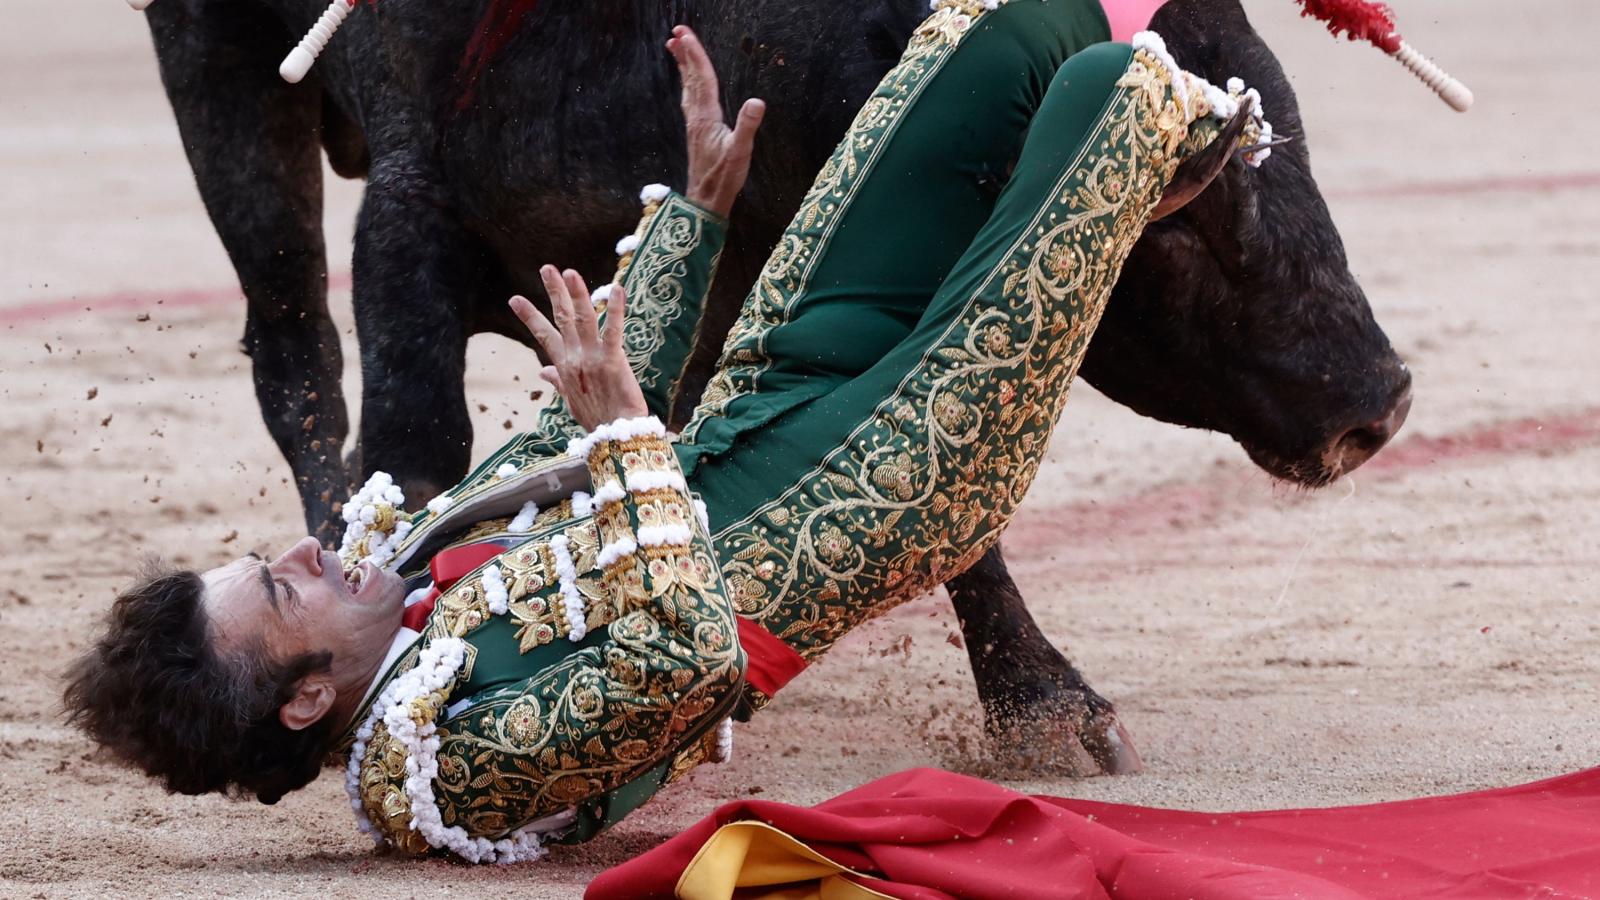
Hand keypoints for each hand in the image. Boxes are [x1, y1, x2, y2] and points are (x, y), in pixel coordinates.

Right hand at [509, 267, 647, 431]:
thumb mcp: (572, 399)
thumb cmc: (597, 418)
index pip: (543, 335)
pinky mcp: (612, 361)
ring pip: (582, 319)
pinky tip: (617, 289)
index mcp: (564, 367)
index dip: (530, 316)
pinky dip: (615, 310)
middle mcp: (574, 359)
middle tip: (546, 268)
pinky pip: (613, 331)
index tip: (514, 299)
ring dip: (575, 294)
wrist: (616, 436)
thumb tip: (543, 372)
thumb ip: (558, 381)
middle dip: (553, 292)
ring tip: (569, 272)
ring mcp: (592, 359)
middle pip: (561, 318)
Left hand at [666, 25, 764, 217]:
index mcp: (707, 116)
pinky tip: (688, 88)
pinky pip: (690, 101)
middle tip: (676, 32)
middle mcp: (697, 117)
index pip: (702, 78)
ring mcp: (694, 125)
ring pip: (687, 89)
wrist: (705, 200)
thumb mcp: (741, 152)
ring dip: (683, 68)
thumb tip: (757, 101)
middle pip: (690, 79)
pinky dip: (688, 86)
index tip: (685, 34)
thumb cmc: (724, 177)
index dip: (695, 55)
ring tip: (676, 50)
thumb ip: (748, 126)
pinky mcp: (696, 133)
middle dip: (685, 54)